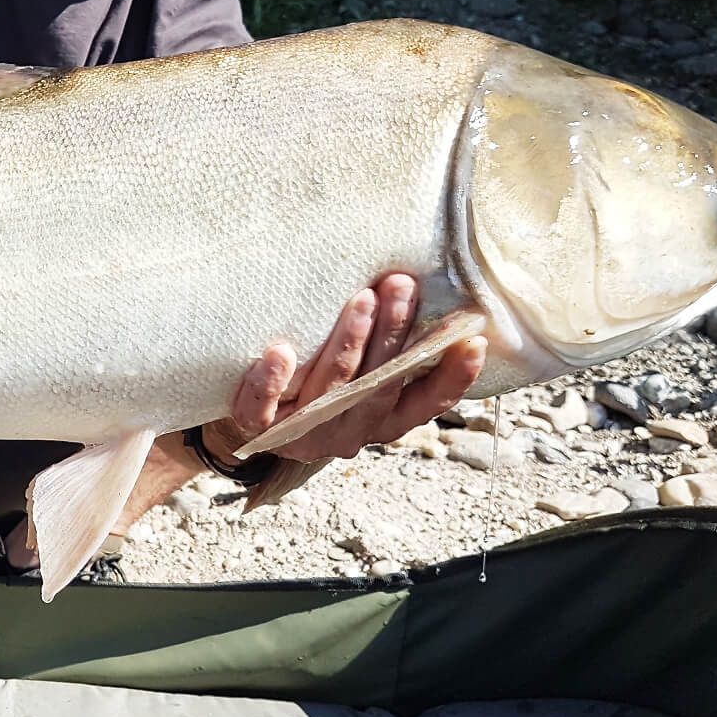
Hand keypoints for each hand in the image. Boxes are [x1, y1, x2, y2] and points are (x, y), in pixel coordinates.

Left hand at [200, 273, 485, 465]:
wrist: (244, 416)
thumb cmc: (313, 377)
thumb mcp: (358, 369)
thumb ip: (387, 347)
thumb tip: (423, 283)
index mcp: (380, 420)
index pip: (424, 404)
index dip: (451, 379)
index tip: (473, 341)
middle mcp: (347, 431)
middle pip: (377, 386)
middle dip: (393, 335)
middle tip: (402, 285)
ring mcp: (303, 433)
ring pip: (330, 389)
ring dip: (348, 344)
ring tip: (361, 300)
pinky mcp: (258, 428)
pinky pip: (262, 409)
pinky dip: (272, 381)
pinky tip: (280, 352)